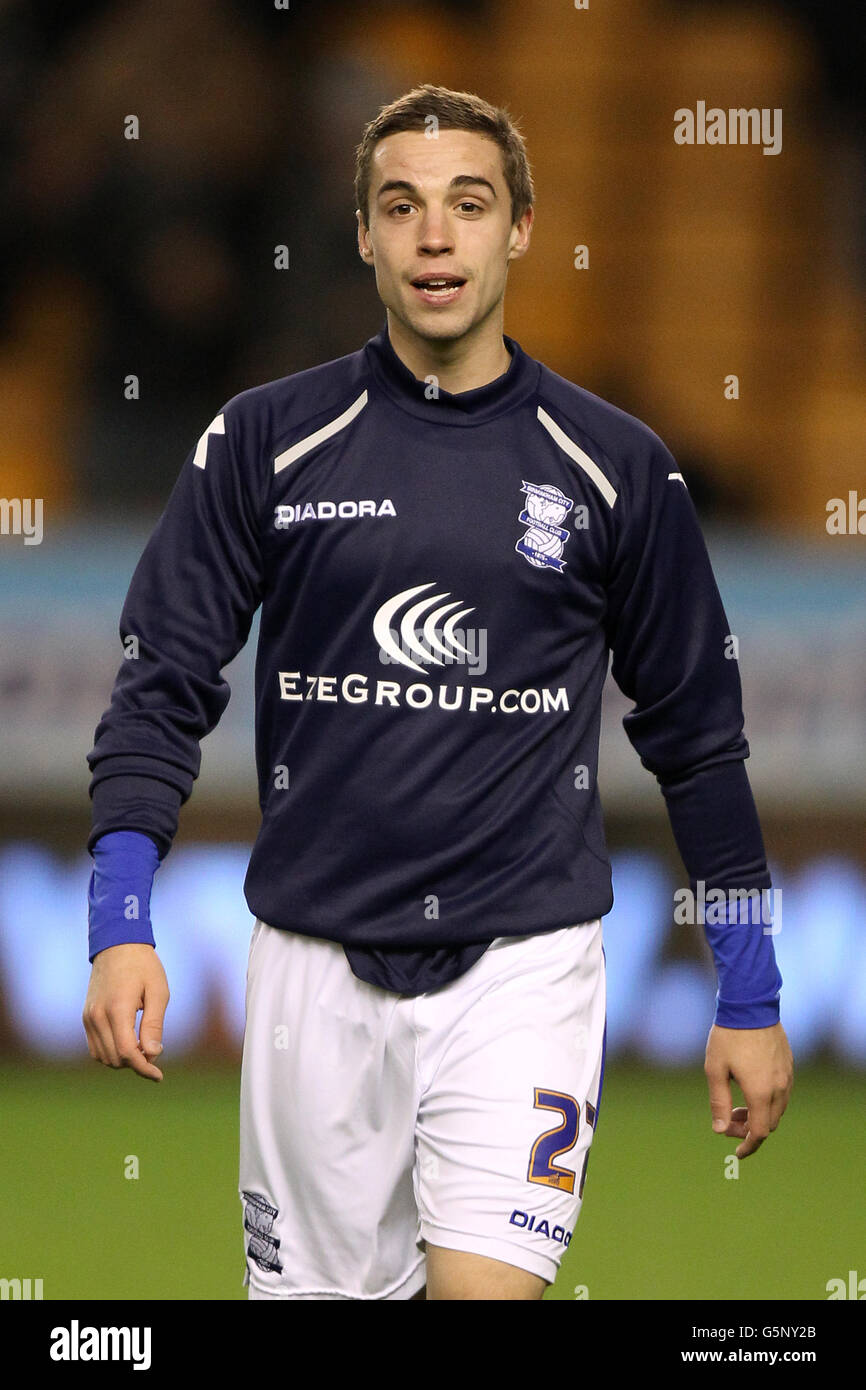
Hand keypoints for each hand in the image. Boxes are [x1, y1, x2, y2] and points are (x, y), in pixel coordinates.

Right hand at [82, 943, 169, 1081]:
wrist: (118, 944)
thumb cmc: (144, 966)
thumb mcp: (158, 992)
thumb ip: (154, 1024)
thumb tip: (153, 1055)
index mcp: (117, 1009)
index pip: (127, 1052)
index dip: (144, 1068)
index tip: (159, 1076)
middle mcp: (97, 1016)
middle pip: (115, 1058)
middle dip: (136, 1064)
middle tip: (154, 1053)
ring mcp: (88, 1017)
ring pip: (102, 1057)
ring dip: (122, 1060)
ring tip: (142, 1047)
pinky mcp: (86, 1017)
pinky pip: (95, 1047)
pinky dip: (110, 1052)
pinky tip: (128, 1044)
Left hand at [704, 1021, 792, 1158]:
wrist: (750, 1005)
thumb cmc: (728, 1037)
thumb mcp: (715, 1070)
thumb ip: (718, 1102)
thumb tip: (720, 1130)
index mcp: (760, 1092)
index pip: (759, 1132)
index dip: (748, 1146)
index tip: (736, 1152)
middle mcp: (779, 1088)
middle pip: (769, 1124)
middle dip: (749, 1128)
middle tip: (728, 1118)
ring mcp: (786, 1076)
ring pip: (777, 1109)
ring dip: (759, 1114)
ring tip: (736, 1103)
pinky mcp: (788, 1065)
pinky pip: (782, 1093)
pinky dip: (767, 1100)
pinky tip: (749, 1087)